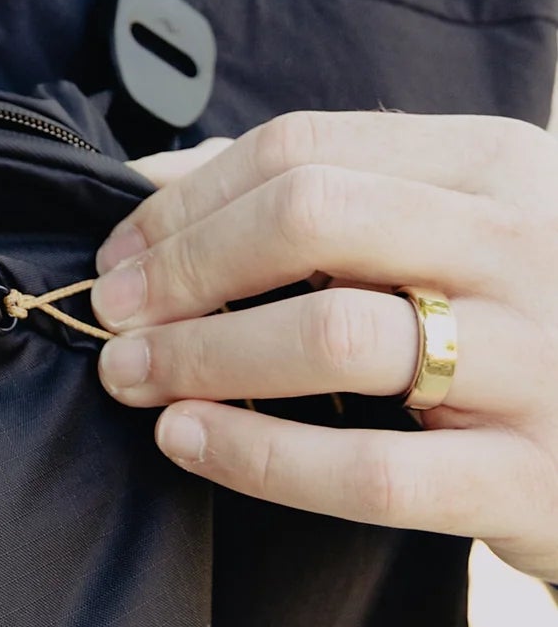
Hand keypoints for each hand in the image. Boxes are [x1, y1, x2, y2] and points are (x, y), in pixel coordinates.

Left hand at [91, 111, 557, 582]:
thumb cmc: (511, 320)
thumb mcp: (443, 225)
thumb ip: (312, 187)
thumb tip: (153, 178)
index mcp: (492, 161)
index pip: (299, 148)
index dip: (186, 200)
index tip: (119, 251)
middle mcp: (525, 242)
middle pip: (308, 217)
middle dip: (184, 266)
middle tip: (111, 312)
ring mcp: (540, 360)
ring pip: (332, 335)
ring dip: (201, 354)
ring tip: (131, 374)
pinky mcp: (534, 478)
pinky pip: (370, 470)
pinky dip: (257, 453)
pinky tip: (188, 440)